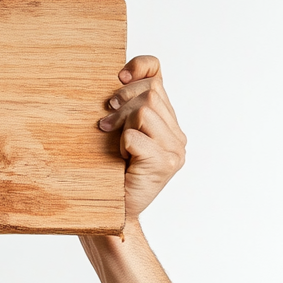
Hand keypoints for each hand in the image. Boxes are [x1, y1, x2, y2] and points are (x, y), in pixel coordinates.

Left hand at [98, 55, 185, 220]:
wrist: (113, 216)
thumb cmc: (109, 178)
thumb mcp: (115, 137)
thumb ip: (123, 112)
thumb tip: (115, 82)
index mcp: (167, 123)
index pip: (158, 75)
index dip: (140, 67)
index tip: (118, 78)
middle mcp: (177, 135)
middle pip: (150, 92)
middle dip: (122, 102)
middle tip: (105, 123)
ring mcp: (174, 149)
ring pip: (145, 110)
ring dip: (121, 124)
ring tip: (112, 142)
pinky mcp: (164, 162)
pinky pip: (136, 135)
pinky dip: (121, 144)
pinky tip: (120, 159)